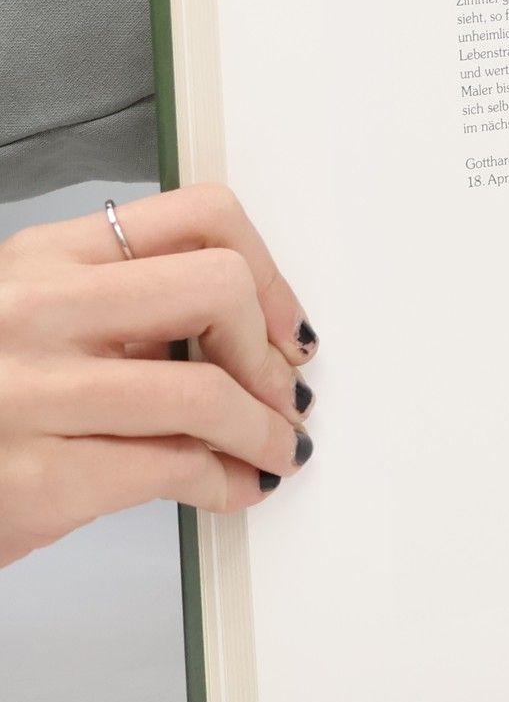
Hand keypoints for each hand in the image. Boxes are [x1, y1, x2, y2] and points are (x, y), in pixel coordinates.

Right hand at [0, 184, 316, 568]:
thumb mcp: (30, 321)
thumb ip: (122, 308)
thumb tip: (249, 332)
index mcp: (43, 258)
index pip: (201, 214)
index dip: (268, 272)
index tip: (284, 324)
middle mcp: (35, 310)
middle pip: (219, 288)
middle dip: (268, 349)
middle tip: (280, 390)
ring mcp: (32, 394)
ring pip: (207, 391)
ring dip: (265, 431)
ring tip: (275, 449)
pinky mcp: (39, 480)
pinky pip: (174, 468)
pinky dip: (225, 482)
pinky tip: (232, 487)